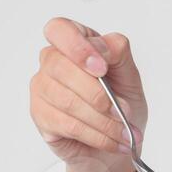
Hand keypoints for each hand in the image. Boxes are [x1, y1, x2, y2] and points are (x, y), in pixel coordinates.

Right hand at [30, 17, 149, 171]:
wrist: (119, 141)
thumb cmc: (122, 104)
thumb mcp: (129, 75)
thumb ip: (118, 53)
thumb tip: (101, 47)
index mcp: (74, 43)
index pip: (60, 29)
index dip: (78, 47)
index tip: (101, 68)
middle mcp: (52, 62)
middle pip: (62, 68)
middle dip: (100, 95)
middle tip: (124, 112)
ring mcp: (42, 88)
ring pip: (67, 101)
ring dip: (103, 121)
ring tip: (124, 133)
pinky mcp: (41, 116)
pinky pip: (68, 125)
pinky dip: (97, 136)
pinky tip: (112, 142)